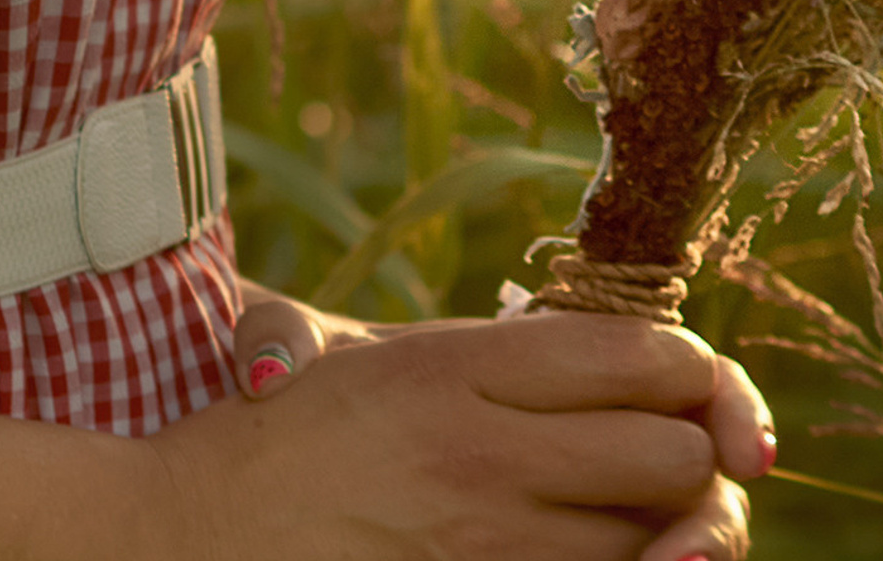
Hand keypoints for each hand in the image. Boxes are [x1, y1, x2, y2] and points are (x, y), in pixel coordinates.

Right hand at [148, 283, 773, 559]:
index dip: (697, 372)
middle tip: (674, 460)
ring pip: (666, 544)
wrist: (185, 543)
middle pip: (678, 455)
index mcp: (453, 366)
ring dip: (677, 536)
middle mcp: (483, 454)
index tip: (695, 386)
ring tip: (659, 523)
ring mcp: (489, 550)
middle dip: (696, 458)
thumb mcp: (339, 348)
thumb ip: (452, 343)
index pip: (645, 354)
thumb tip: (582, 347)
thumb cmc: (270, 444)